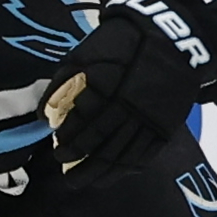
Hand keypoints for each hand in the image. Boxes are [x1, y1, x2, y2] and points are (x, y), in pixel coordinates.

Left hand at [47, 0, 216, 177]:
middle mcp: (129, 107)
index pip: (82, 122)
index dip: (67, 137)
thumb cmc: (122, 42)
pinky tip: (113, 174)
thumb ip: (64, 83)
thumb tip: (45, 114)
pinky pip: (146, 154)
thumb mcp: (86, 53)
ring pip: (122, 154)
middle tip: (63, 167)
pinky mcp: (166, 125)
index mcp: (107, 87)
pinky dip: (127, 168)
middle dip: (79, 159)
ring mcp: (150, 118)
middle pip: (100, 143)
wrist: (172, 36)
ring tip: (82, 180)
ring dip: (100, 170)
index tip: (56, 146)